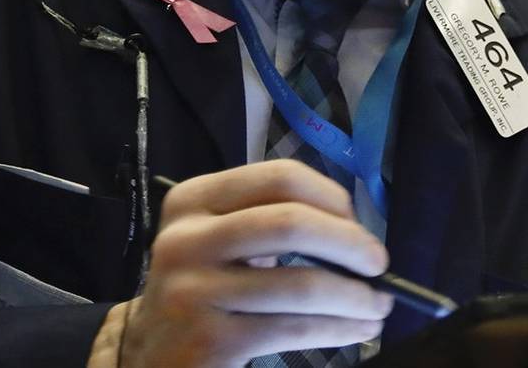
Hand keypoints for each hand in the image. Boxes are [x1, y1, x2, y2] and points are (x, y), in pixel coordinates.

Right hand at [88, 159, 392, 367]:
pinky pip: (293, 328)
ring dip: (353, 295)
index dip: (330, 197)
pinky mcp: (208, 341)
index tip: (357, 222)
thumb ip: (270, 222)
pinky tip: (355, 329)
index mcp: (193, 199)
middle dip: (349, 242)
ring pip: (300, 284)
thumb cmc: (203, 286)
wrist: (148, 352)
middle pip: (290, 223)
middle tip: (379, 263)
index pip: (278, 177)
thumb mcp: (221, 239)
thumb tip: (356, 232)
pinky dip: (337, 328)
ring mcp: (192, 290)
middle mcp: (186, 238)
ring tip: (377, 304)